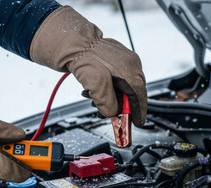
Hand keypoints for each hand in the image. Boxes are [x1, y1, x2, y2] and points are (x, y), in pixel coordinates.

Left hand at [30, 6, 146, 126]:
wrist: (71, 40)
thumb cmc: (83, 57)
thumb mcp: (97, 85)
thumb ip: (108, 104)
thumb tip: (112, 114)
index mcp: (131, 71)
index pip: (139, 98)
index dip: (138, 113)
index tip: (137, 123)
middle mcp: (131, 64)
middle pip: (132, 93)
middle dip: (120, 106)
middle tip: (109, 115)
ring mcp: (124, 60)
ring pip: (123, 86)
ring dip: (110, 97)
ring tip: (93, 100)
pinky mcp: (115, 59)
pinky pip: (116, 78)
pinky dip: (106, 88)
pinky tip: (92, 90)